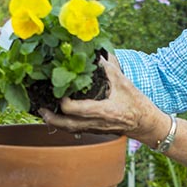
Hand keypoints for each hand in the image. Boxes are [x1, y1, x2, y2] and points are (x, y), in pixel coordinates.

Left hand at [40, 54, 166, 142]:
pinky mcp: (95, 131)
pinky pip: (75, 130)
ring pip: (69, 129)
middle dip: (51, 117)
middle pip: (67, 124)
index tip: (59, 90)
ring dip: (55, 122)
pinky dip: (64, 124)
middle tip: (40, 107)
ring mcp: (95, 129)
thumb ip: (110, 69)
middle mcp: (97, 123)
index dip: (63, 101)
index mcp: (104, 111)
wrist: (146, 125)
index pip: (76, 110)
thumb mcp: (125, 83)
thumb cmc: (137, 105)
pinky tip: (58, 117)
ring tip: (44, 112)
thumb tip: (97, 55)